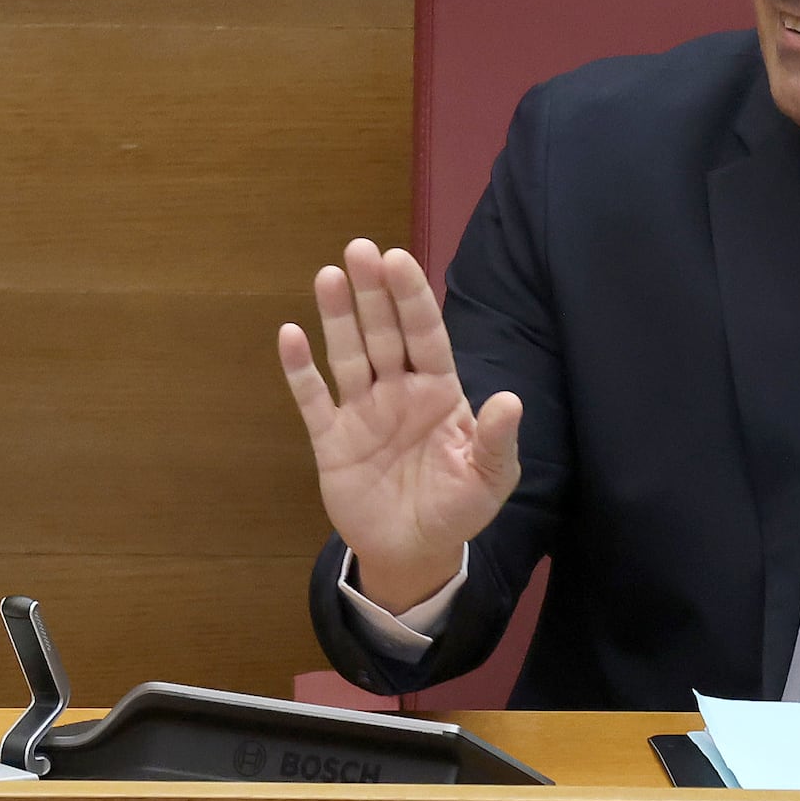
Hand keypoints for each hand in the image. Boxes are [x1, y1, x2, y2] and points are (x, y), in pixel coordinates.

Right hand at [275, 240, 524, 619]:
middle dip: (373, 291)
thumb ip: (496, 441)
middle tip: (360, 248)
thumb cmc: (456, 509)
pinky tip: (290, 334)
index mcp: (438, 392)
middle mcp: (397, 391)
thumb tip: (509, 400)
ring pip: (348, 354)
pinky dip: (299, 368)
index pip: (425, 335)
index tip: (398, 259)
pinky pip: (312, 397)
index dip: (412, 298)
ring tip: (328, 275)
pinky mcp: (330, 438)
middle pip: (383, 333)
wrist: (412, 553)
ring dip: (337, 316)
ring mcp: (361, 411)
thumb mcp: (488, 480)